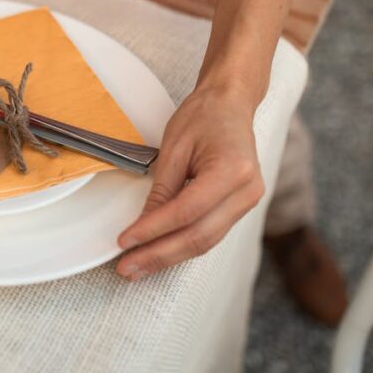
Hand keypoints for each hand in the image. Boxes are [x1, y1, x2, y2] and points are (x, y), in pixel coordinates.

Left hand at [115, 84, 265, 279]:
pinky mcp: (240, 207)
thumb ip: (161, 190)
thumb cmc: (204, 116)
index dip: (153, 230)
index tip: (125, 241)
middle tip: (126, 268)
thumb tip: (142, 225)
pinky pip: (210, 234)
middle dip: (158, 255)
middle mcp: (247, 192)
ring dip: (168, 257)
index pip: (186, 212)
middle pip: (198, 236)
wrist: (231, 104)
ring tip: (137, 267)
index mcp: (232, 170)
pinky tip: (158, 253)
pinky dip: (182, 245)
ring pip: (205, 242)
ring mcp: (248, 202)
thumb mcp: (174, 148)